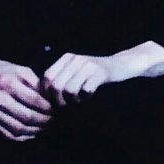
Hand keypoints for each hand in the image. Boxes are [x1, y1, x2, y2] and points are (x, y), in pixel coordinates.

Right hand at [0, 44, 51, 140]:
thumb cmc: (2, 71)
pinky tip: (33, 132)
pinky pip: (9, 134)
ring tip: (46, 127)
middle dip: (44, 120)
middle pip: (26, 116)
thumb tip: (52, 98)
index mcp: (8, 82)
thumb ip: (35, 83)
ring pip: (18, 128)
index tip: (56, 108)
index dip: (47, 107)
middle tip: (54, 120)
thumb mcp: (20, 70)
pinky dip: (23, 136)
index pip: (33, 99)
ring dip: (35, 130)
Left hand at [41, 41, 163, 107]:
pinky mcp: (100, 72)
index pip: (46, 77)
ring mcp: (88, 64)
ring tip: (80, 99)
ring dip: (73, 101)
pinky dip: (86, 98)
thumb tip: (43, 96)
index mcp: (66, 58)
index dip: (48, 93)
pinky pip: (86, 90)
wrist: (120, 65)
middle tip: (67, 105)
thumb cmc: (94, 74)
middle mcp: (75, 58)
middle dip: (59, 101)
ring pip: (69, 90)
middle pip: (56, 85)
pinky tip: (90, 95)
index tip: (55, 102)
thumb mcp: (75, 72)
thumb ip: (60, 79)